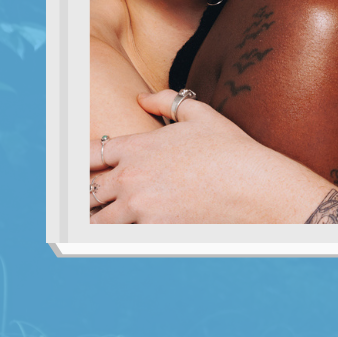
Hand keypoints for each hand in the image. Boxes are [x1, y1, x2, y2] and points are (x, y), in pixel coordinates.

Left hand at [91, 91, 337, 223]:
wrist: (258, 188)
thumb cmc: (234, 151)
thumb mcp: (202, 116)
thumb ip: (167, 102)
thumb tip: (141, 97)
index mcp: (137, 148)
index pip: (87, 156)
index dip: (79, 165)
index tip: (85, 173)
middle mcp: (131, 178)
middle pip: (86, 193)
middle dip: (87, 199)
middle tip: (91, 204)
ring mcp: (140, 207)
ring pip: (97, 222)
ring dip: (100, 223)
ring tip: (106, 225)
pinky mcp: (153, 231)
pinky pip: (124, 239)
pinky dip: (124, 238)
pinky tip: (131, 236)